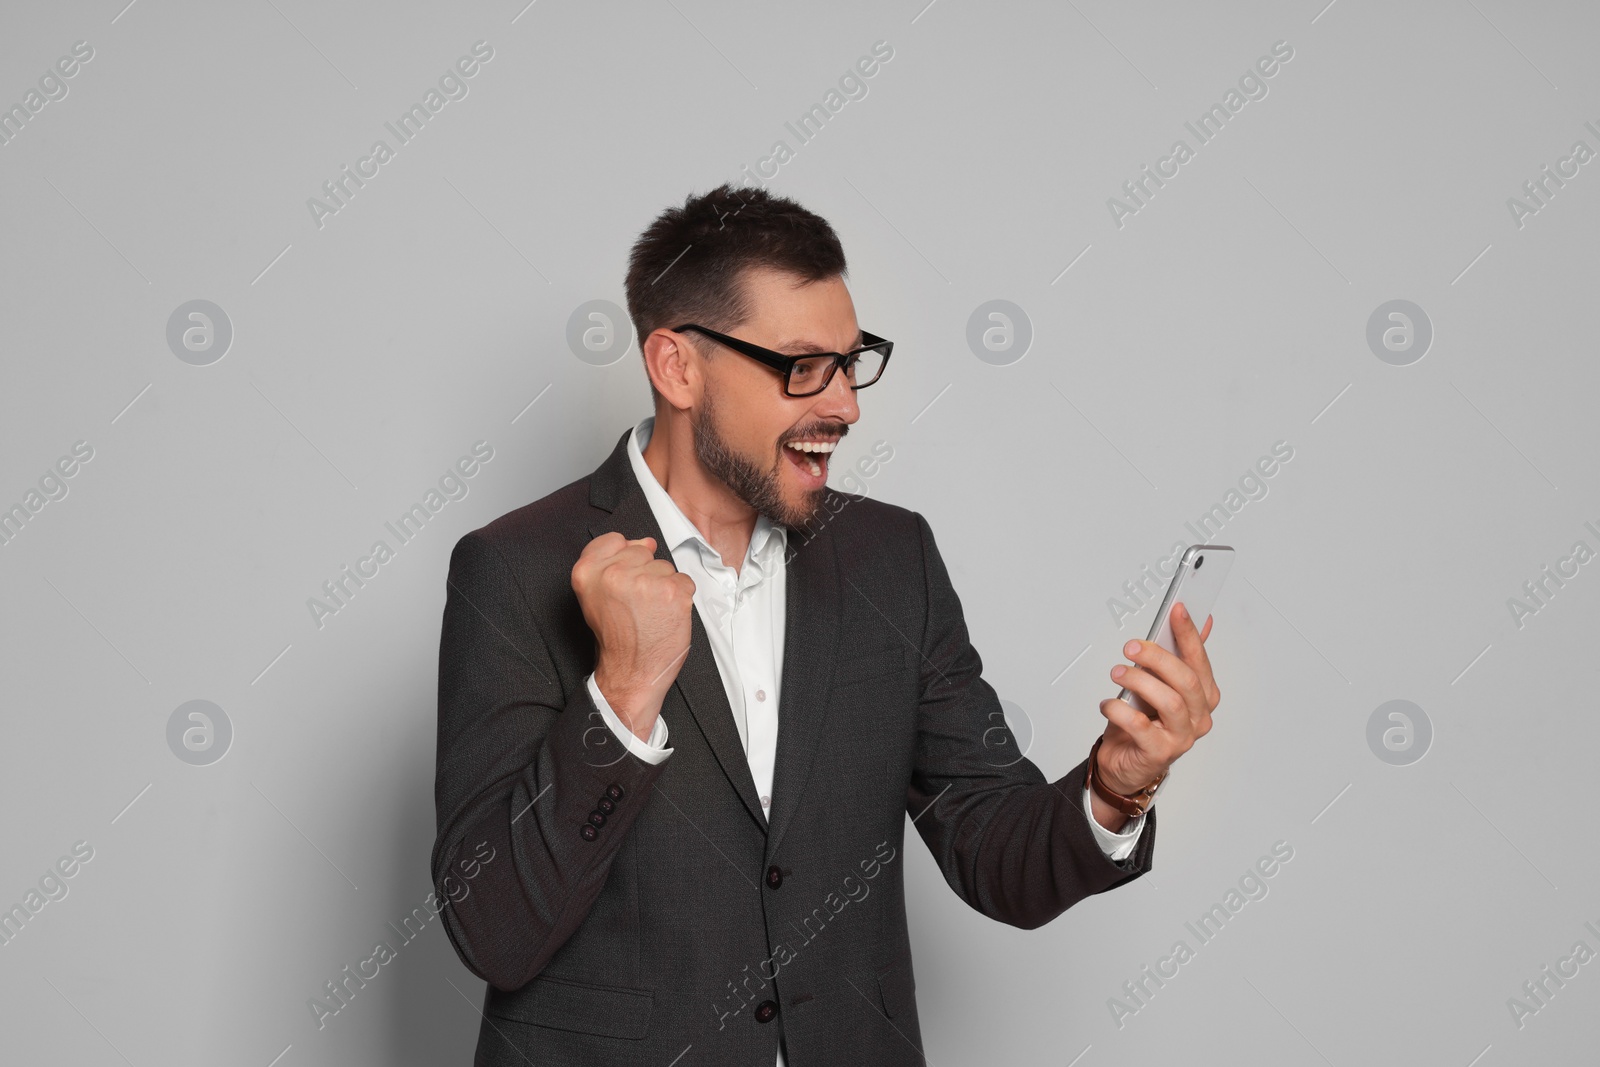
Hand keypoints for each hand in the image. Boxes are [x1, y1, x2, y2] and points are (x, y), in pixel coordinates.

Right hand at [570, 533, 695, 739]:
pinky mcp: (672, 591)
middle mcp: (614, 573)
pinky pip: (684, 581)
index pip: (614, 540)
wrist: (631, 672)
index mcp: (588, 572)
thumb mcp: (596, 596)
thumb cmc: (617, 638)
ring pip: (665, 567)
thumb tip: (645, 542)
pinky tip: (666, 616)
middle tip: (636, 605)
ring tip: (650, 612)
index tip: (623, 581)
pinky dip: (680, 599)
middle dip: (645, 575)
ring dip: (663, 588)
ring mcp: (644, 581)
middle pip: (643, 552)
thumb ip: (611, 562)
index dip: (624, 560)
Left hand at [1095, 602, 1218, 795]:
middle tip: (1131, 647)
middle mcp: (1198, 717)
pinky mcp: (1159, 753)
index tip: (1177, 610)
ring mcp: (1182, 737)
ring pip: (1169, 701)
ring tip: (1117, 673)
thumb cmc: (1144, 722)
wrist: (1126, 763)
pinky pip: (1140, 726)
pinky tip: (1109, 703)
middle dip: (1157, 657)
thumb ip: (1179, 655)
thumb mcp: (1160, 684)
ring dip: (1138, 681)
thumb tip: (1201, 621)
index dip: (1188, 634)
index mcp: (1203, 697)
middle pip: (1186, 680)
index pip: (1199, 660)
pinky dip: (1119, 709)